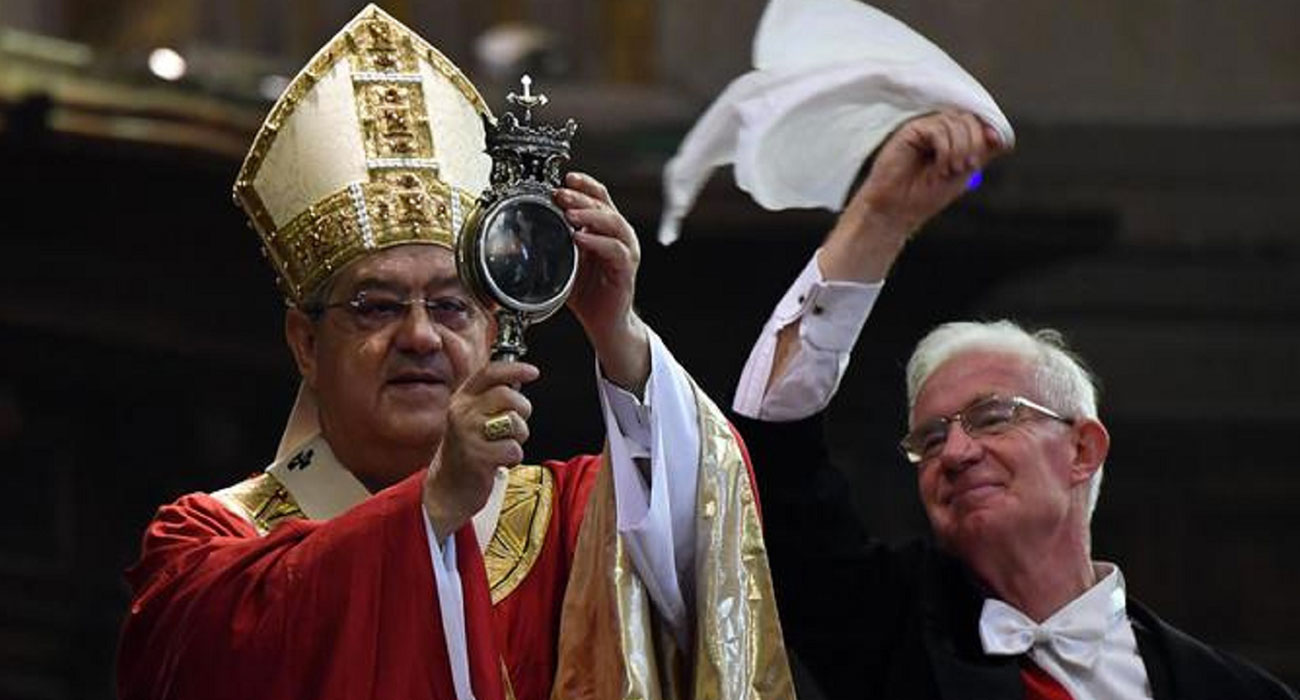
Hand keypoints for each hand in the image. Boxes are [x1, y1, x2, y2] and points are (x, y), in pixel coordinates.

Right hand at [423, 361, 538, 540]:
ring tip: (502, 445)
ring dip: (518, 437)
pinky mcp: (477, 456)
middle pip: (508, 396)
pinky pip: (513, 449)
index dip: (514, 369)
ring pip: (514, 423)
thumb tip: (517, 379)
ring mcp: (468, 434)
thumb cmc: (467, 451)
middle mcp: (462, 413)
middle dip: (522, 410)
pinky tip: (498, 461)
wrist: (447, 488)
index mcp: (462, 400)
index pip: (489, 373)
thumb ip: (490, 399)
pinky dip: (513, 458)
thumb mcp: (471, 417)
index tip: (533, 372)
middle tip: (516, 425)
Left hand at [554, 172, 649, 393]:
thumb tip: (525, 229)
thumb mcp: (566, 262)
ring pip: (614, 224)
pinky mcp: (626, 271)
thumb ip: (555, 243)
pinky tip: (580, 238)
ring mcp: (625, 253)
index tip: (565, 177)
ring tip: (570, 214)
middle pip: (604, 206)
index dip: (585, 185)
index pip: (599, 197)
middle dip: (581, 197)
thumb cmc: (587, 292)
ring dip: (591, 216)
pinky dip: (598, 242)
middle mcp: (619, 237)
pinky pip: (615, 251)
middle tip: (560, 194)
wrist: (605, 323)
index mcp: (605, 230)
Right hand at [821, 111, 1009, 281]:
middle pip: (969, 118)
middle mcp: (938, 129)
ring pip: (955, 121)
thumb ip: (981, 152)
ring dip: (960, 148)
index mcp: (951, 137)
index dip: (989, 130)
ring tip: (951, 170)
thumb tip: (1000, 136)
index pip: (977, 121)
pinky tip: (939, 166)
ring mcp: (923, 128)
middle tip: (967, 166)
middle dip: (975, 142)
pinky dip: (946, 148)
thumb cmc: (927, 195)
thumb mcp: (964, 172)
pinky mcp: (910, 131)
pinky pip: (938, 128)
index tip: (999, 144)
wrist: (898, 210)